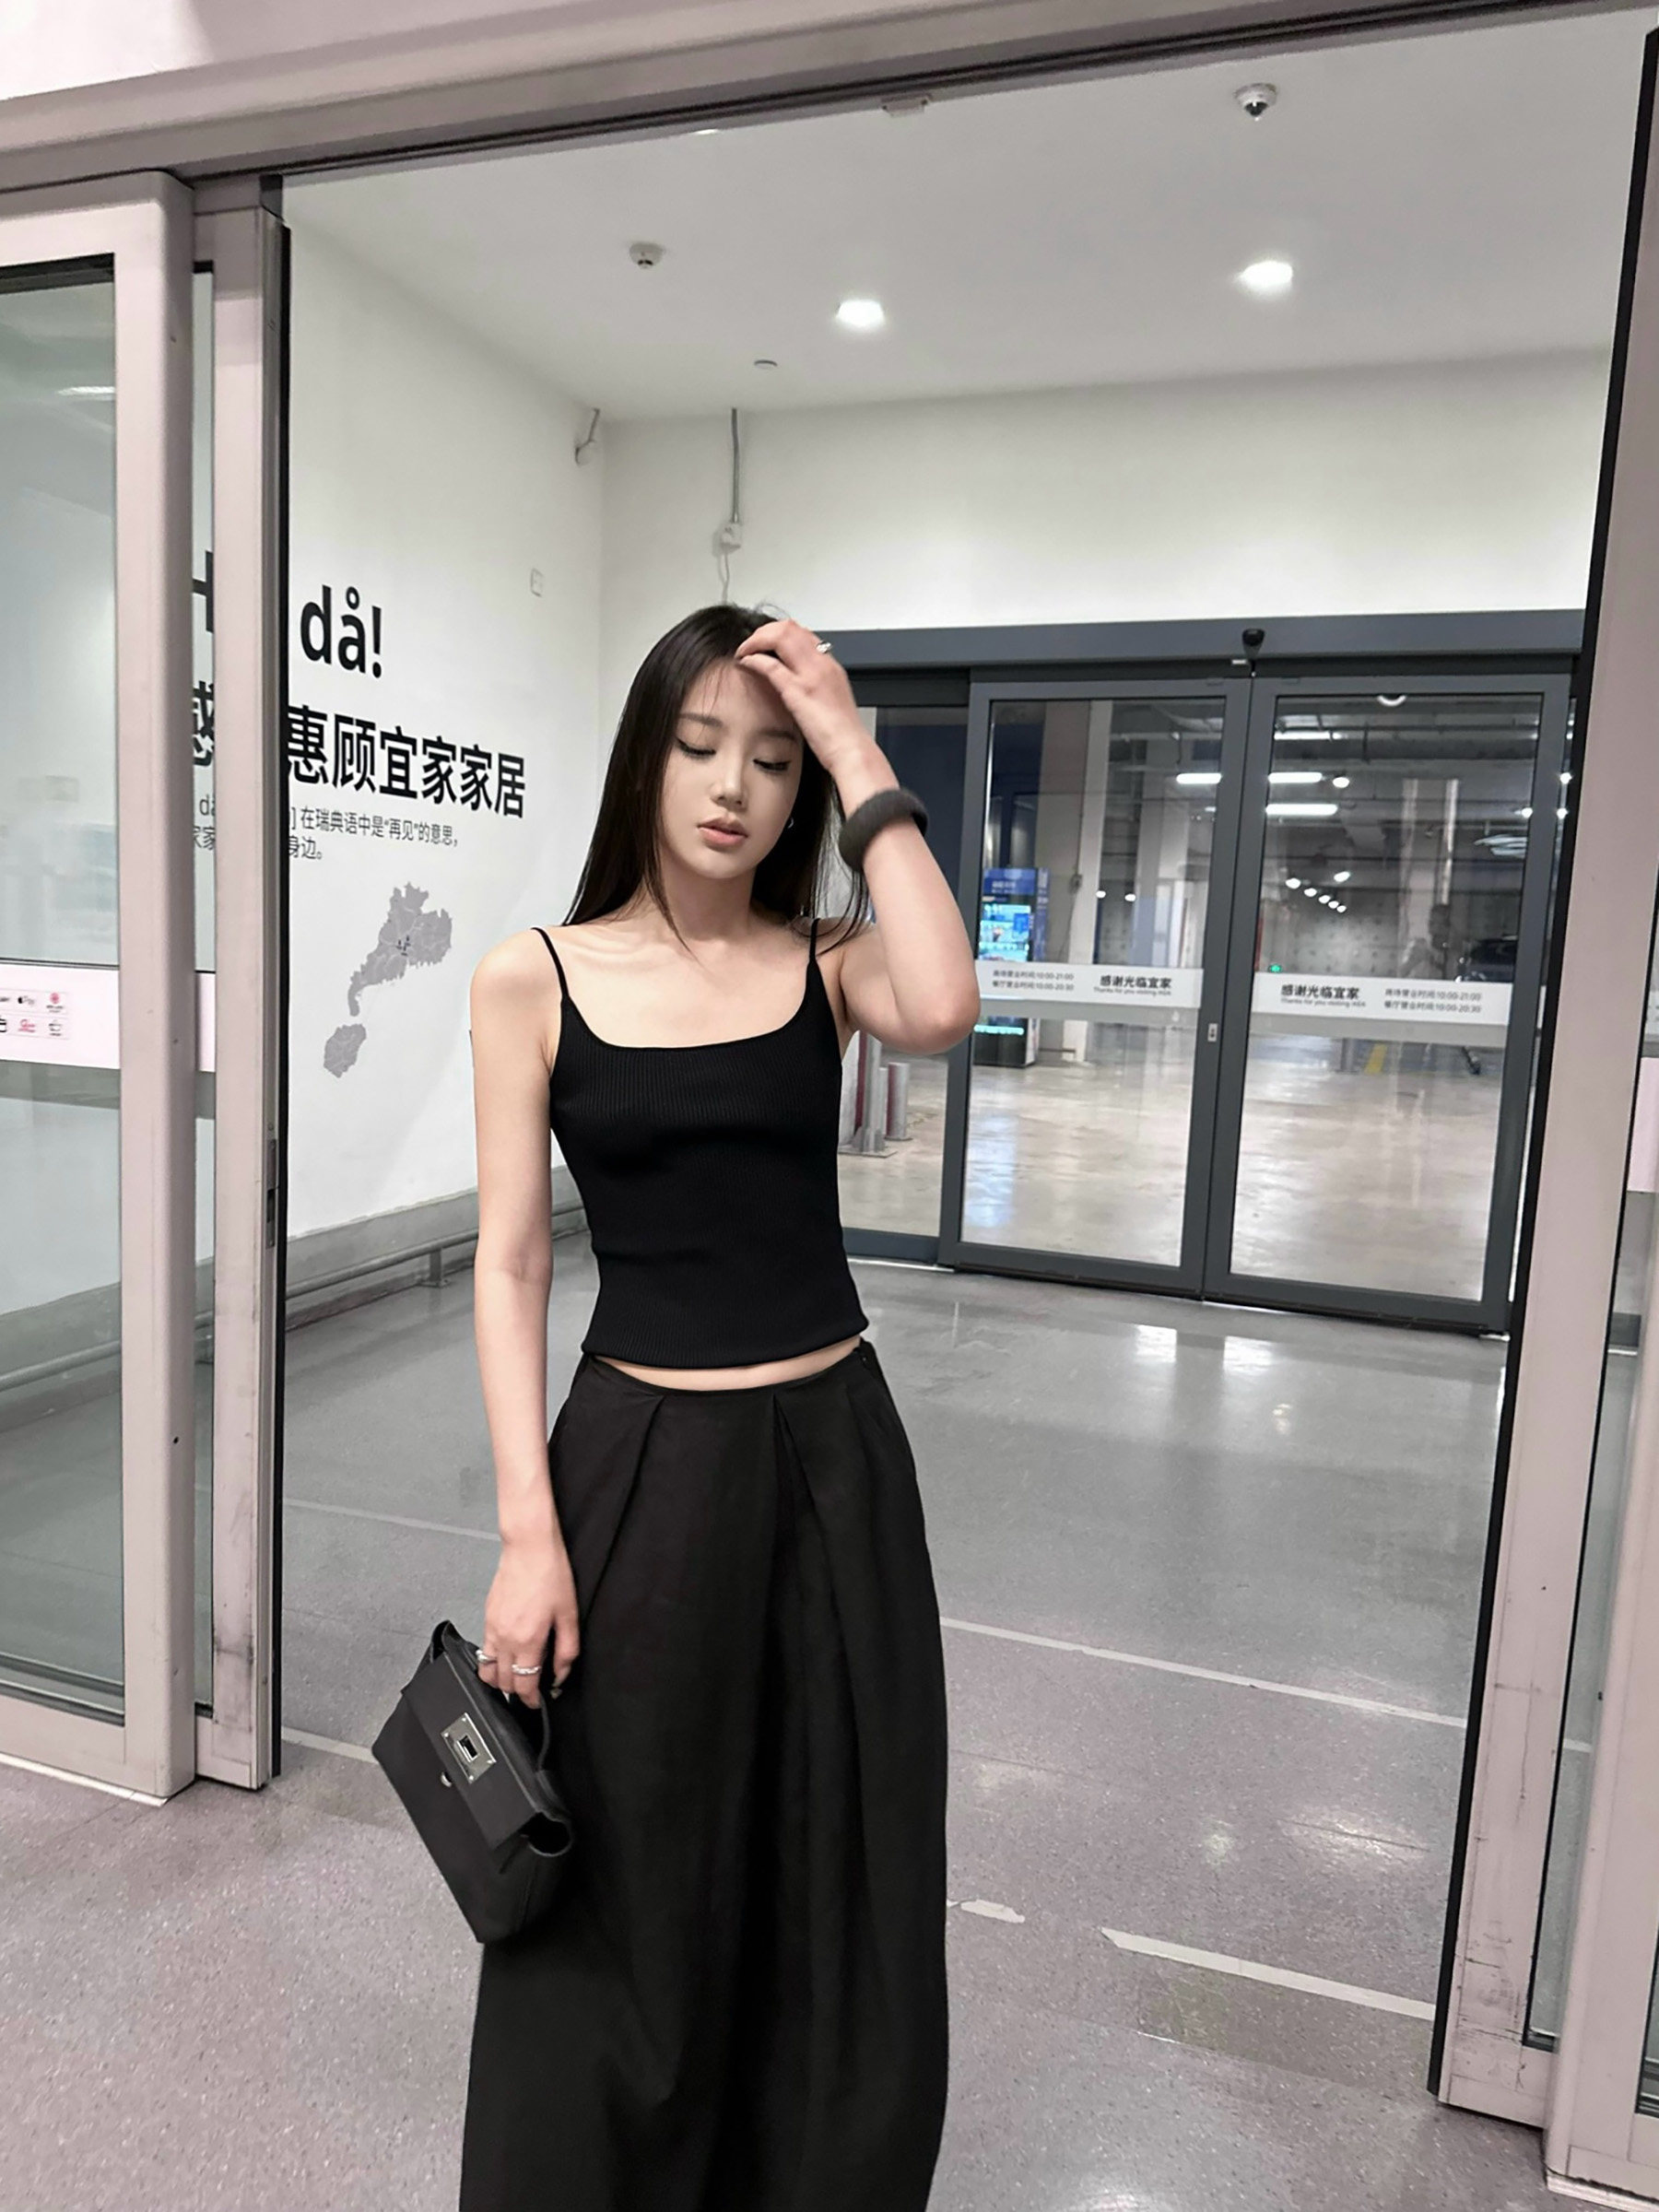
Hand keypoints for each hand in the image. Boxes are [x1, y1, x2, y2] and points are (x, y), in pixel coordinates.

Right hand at [477, 1535, 579, 1710]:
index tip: (537, 1702)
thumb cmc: (550, 1574)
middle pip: (502, 1683)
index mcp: (527, 1640)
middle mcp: (505, 1638)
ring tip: (516, 1676)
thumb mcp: (569, 1615)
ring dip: (500, 1680)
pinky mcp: (487, 1618)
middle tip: (530, 1689)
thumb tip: (562, 1673)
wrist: (529, 1548)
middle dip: (516, 1692)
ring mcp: (492, 1628)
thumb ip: (567, 1650)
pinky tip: (507, 1654)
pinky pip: (483, 1651)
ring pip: (487, 1670)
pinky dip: (492, 1661)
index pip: (523, 1685)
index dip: (531, 1700)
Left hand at [734, 618, 869, 772]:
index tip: (766, 643)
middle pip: (790, 628)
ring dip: (756, 640)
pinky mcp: (798, 691)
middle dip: (764, 631)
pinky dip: (753, 659)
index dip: (780, 633)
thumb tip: (802, 687)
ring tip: (745, 651)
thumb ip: (818, 688)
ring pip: (780, 636)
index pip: (804, 633)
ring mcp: (810, 675)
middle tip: (751, 643)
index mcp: (831, 666)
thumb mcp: (832, 701)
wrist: (852, 751)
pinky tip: (745, 663)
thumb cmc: (842, 735)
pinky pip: (770, 665)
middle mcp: (822, 664)